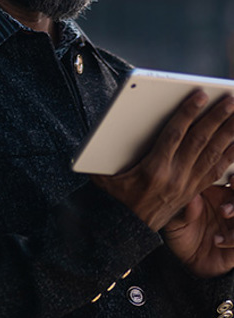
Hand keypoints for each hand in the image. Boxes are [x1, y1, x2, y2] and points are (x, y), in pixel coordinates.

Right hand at [93, 92, 233, 230]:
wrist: (126, 230)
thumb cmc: (114, 199)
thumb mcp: (105, 174)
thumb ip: (109, 152)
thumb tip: (108, 128)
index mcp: (154, 169)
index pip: (175, 135)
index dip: (188, 113)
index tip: (200, 95)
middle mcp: (175, 177)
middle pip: (200, 141)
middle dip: (216, 118)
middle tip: (229, 99)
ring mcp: (187, 185)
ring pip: (213, 154)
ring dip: (228, 133)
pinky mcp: (193, 191)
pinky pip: (216, 170)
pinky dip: (229, 154)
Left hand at [163, 181, 233, 277]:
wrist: (186, 261)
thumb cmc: (180, 234)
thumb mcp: (174, 223)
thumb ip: (184, 211)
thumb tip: (192, 198)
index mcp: (215, 195)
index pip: (232, 180)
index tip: (232, 180)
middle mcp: (230, 207)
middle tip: (227, 203)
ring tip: (223, 216)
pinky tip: (217, 241)